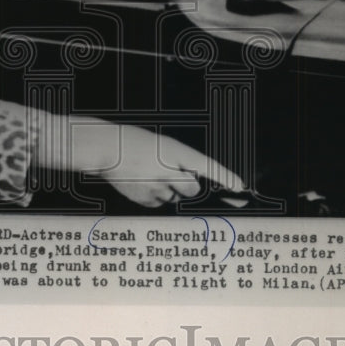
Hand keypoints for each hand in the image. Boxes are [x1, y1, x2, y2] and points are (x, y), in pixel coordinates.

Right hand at [36, 114, 244, 207]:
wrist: (104, 148)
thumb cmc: (133, 142)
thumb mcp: (160, 146)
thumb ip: (177, 162)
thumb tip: (190, 182)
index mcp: (173, 151)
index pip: (206, 166)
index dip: (225, 177)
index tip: (240, 187)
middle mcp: (167, 170)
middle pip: (191, 188)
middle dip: (186, 185)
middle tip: (170, 174)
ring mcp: (155, 187)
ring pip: (174, 197)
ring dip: (168, 190)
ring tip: (149, 175)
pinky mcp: (144, 199)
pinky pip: (158, 203)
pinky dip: (154, 197)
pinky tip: (141, 184)